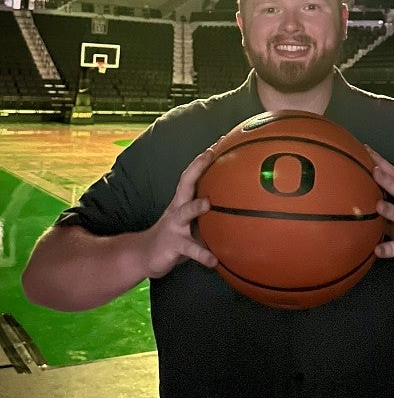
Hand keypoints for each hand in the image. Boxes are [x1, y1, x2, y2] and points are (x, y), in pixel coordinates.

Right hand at [140, 148, 218, 277]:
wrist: (144, 255)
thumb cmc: (176, 234)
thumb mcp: (191, 220)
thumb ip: (209, 211)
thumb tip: (241, 203)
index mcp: (183, 200)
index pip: (193, 174)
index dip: (204, 158)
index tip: (220, 141)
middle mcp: (177, 208)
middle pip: (185, 183)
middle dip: (197, 167)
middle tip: (210, 153)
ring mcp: (174, 226)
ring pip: (184, 213)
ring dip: (195, 207)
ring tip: (208, 204)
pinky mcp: (173, 245)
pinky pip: (190, 250)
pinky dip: (202, 254)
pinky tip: (214, 260)